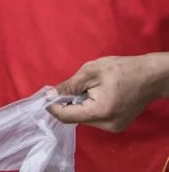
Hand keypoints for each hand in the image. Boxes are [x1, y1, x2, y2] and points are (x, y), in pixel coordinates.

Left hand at [48, 54, 168, 132]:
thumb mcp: (91, 72)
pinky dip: (89, 108)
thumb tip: (49, 95)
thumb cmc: (122, 69)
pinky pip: (94, 119)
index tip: (45, 96)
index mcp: (100, 112)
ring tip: (91, 89)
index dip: (53, 107)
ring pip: (84, 119)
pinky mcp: (117, 126)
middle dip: (68, 103)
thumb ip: (69, 86)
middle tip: (74, 86)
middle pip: (75, 118)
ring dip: (79, 105)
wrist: (151, 76)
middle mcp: (108, 125)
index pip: (67, 117)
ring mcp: (114, 128)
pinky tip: (98, 95)